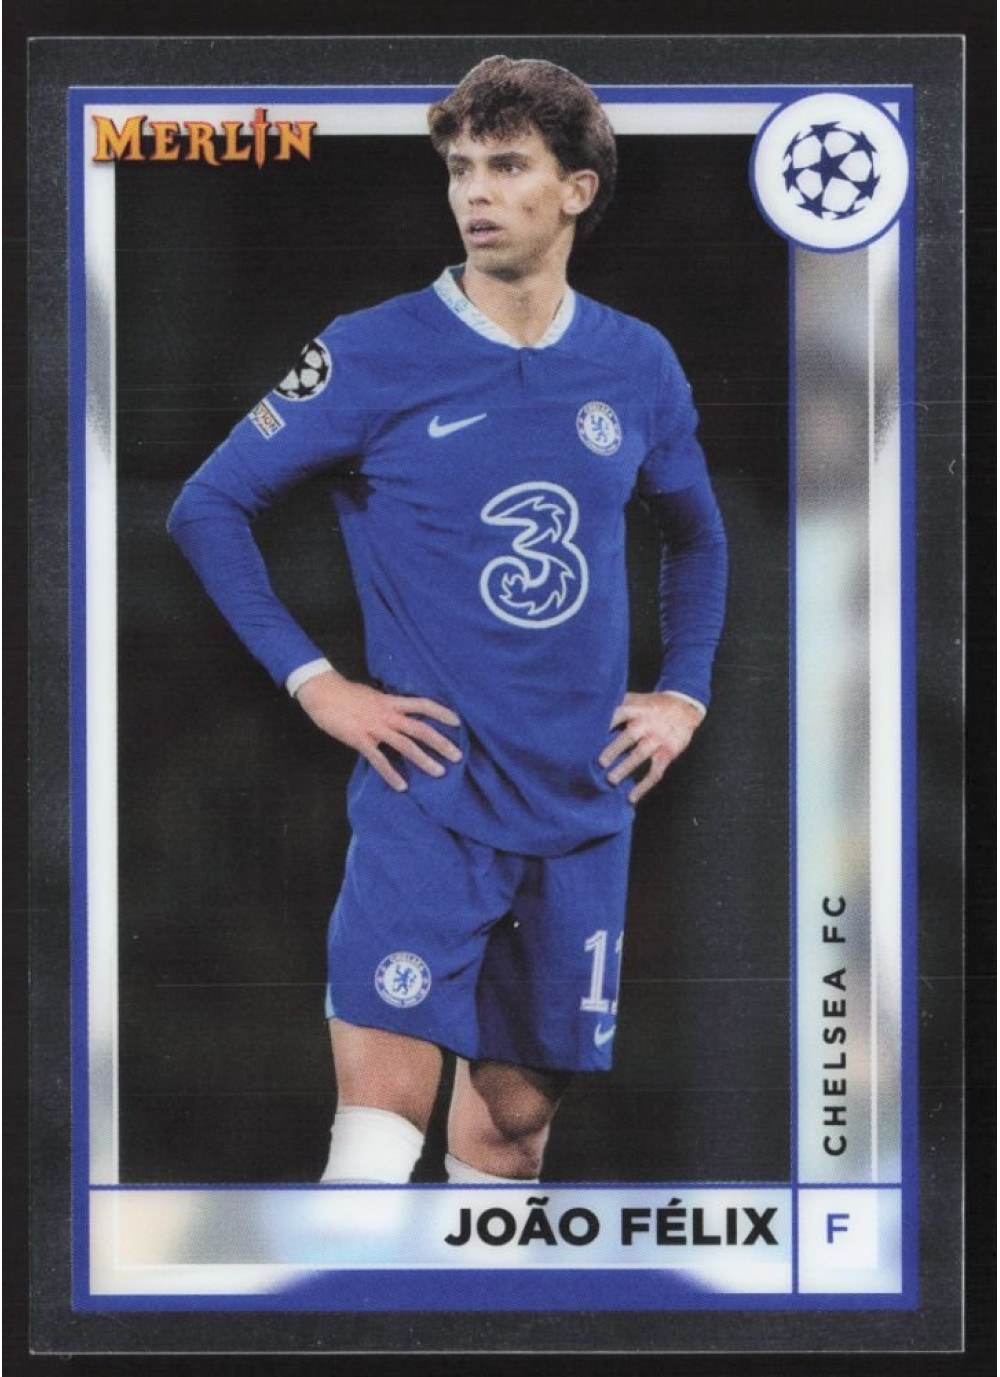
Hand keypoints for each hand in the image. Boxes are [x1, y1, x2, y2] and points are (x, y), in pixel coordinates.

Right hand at [296, 671, 461, 792]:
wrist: (322, 691)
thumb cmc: (345, 693)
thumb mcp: (372, 696)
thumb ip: (387, 706)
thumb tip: (398, 713)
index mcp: (391, 701)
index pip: (423, 704)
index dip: (441, 712)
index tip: (458, 722)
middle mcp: (388, 714)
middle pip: (420, 728)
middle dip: (441, 742)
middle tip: (458, 756)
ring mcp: (375, 728)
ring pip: (406, 745)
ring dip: (424, 760)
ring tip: (439, 772)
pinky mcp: (360, 740)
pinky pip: (379, 760)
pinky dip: (391, 774)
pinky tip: (402, 786)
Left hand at [599, 691, 703, 804]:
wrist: (685, 706)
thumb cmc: (652, 705)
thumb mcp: (636, 700)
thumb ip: (617, 708)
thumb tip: (587, 721)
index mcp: (636, 709)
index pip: (618, 714)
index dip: (605, 724)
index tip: (588, 734)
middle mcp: (647, 723)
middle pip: (629, 736)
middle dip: (613, 749)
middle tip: (598, 762)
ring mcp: (658, 739)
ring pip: (640, 754)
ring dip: (625, 768)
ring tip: (610, 780)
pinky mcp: (668, 753)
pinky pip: (655, 772)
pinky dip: (643, 786)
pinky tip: (631, 797)